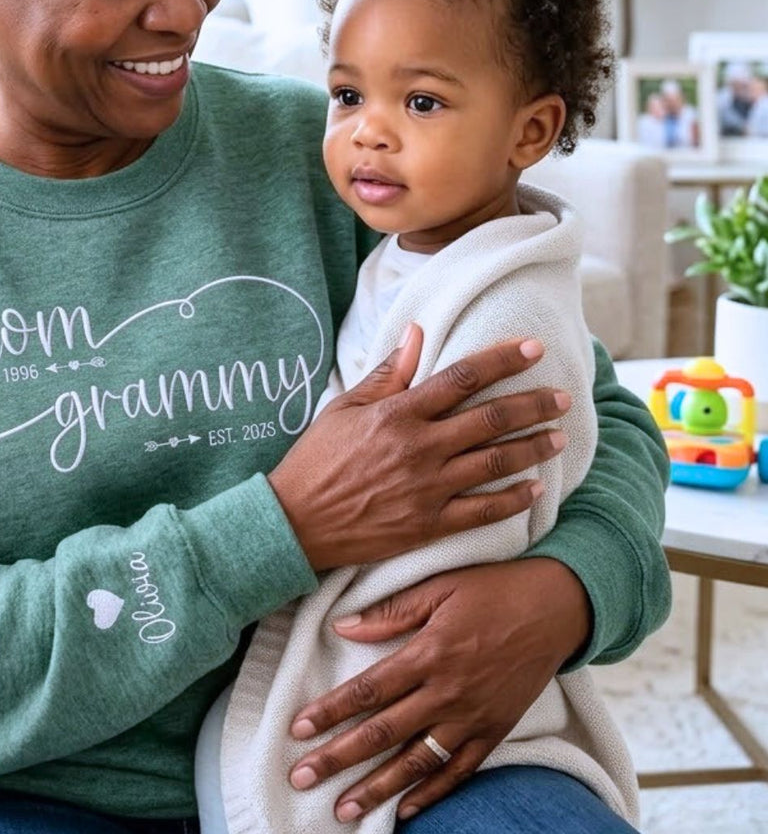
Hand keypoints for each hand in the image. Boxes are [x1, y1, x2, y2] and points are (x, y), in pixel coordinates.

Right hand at [267, 327, 570, 570]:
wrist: (295, 522)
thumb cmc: (316, 459)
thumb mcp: (344, 407)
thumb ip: (388, 373)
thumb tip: (418, 333)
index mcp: (398, 413)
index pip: (462, 377)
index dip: (502, 360)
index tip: (533, 348)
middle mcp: (419, 448)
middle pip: (491, 419)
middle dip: (533, 403)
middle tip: (562, 396)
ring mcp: (427, 489)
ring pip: (495, 463)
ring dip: (532, 447)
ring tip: (558, 436)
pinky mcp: (429, 525)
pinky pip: (483, 511)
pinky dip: (513, 499)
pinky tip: (535, 489)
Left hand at [286, 558, 590, 822]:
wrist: (556, 608)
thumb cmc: (492, 589)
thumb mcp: (438, 586)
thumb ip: (390, 611)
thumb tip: (342, 626)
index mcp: (430, 652)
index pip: (369, 689)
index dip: (331, 710)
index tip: (298, 728)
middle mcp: (449, 692)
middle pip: (384, 733)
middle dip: (339, 757)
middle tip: (303, 776)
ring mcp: (473, 717)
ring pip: (418, 762)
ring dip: (378, 788)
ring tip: (344, 810)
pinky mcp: (495, 731)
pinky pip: (459, 772)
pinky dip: (431, 793)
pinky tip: (404, 810)